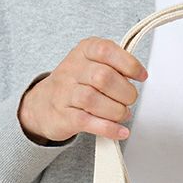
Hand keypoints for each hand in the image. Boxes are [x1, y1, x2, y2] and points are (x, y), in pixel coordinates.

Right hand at [18, 37, 148, 142]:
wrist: (41, 106)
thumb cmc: (74, 85)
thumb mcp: (91, 65)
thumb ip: (114, 67)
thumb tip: (138, 76)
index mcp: (83, 52)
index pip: (106, 51)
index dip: (128, 64)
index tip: (140, 76)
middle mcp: (72, 70)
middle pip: (103, 77)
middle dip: (125, 92)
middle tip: (129, 100)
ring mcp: (66, 94)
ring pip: (94, 99)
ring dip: (117, 111)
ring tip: (122, 114)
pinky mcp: (65, 117)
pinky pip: (88, 122)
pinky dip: (108, 128)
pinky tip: (120, 131)